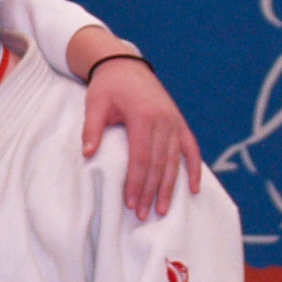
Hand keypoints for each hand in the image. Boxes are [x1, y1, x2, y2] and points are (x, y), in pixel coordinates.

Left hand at [70, 37, 203, 220]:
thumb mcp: (95, 104)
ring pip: (174, 161)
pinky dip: (194, 169)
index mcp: (144, 116)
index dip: (137, 182)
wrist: (125, 65)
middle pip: (159, 164)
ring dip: (169, 187)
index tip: (131, 203)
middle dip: (151, 192)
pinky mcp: (180, 123)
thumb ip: (92, 129)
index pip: (141, 157)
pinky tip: (193, 189)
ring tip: (162, 210)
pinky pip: (191, 149)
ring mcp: (175, 122)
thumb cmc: (108, 87)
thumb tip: (88, 154)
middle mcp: (164, 120)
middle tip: (144, 215)